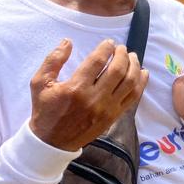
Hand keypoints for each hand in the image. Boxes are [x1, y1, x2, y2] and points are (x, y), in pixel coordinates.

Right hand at [29, 38, 147, 151]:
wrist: (52, 141)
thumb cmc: (45, 110)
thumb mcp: (40, 84)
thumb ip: (53, 61)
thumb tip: (68, 42)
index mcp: (75, 88)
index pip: (97, 62)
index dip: (106, 48)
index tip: (109, 43)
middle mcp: (94, 98)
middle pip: (117, 70)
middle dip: (122, 55)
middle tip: (122, 48)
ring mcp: (107, 108)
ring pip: (129, 82)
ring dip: (134, 66)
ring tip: (132, 57)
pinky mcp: (114, 116)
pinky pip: (134, 97)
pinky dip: (141, 83)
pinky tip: (142, 72)